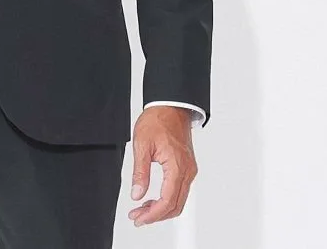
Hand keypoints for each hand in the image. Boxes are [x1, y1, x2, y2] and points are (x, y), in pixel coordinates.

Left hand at [128, 106, 197, 226]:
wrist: (170, 107)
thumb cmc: (157, 120)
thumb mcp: (142, 145)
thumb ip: (140, 172)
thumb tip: (137, 194)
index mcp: (177, 166)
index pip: (167, 201)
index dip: (152, 214)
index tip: (139, 218)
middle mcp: (187, 171)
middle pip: (175, 206)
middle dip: (156, 216)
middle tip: (137, 217)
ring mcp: (189, 169)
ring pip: (178, 200)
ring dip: (161, 209)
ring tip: (142, 209)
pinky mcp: (187, 167)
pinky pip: (179, 190)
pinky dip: (167, 199)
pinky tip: (153, 199)